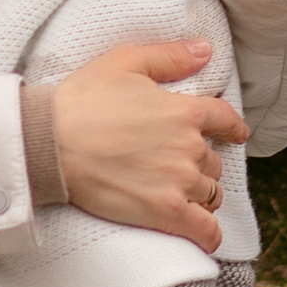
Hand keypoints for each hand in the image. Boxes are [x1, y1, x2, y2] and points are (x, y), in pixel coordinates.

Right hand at [50, 39, 245, 251]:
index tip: (235, 134)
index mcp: (185, 111)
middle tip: (181, 166)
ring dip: (202, 194)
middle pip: (214, 161)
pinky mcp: (165, 212)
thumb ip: (170, 56)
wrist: (51, 142)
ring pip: (210, 193)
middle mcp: (190, 147)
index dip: (232, 128)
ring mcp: (180, 181)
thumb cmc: (82, 99)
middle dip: (202, 163)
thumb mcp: (125, 62)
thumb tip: (206, 50)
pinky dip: (209, 234)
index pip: (225, 120)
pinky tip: (205, 235)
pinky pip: (204, 230)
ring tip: (186, 196)